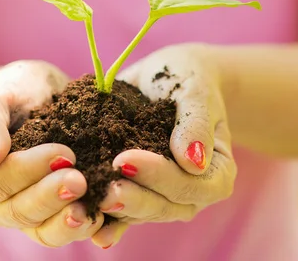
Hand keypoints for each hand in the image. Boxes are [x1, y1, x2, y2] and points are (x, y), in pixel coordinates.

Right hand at [0, 60, 104, 246]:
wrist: (44, 96)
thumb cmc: (15, 91)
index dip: (26, 171)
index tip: (62, 153)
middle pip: (17, 212)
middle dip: (49, 197)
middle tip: (79, 180)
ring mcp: (23, 213)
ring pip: (40, 230)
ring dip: (65, 222)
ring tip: (90, 211)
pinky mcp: (52, 217)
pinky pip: (64, 231)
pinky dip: (84, 228)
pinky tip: (102, 217)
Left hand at [91, 44, 236, 248]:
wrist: (166, 77)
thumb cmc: (187, 80)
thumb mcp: (195, 92)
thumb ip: (195, 123)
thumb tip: (193, 161)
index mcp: (216, 174)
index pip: (189, 184)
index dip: (158, 176)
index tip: (124, 159)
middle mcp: (192, 194)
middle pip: (163, 206)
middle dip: (133, 199)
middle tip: (103, 190)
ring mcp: (164, 198)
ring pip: (139, 212)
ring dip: (113, 209)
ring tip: (84, 202)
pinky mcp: (137, 193)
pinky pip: (121, 211)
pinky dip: (103, 218)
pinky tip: (82, 220)